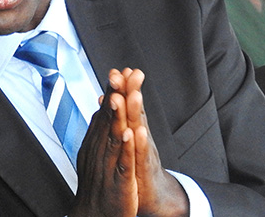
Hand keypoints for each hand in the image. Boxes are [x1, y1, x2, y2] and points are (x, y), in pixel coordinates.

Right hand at [69, 83, 136, 216]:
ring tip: (121, 97)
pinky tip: (131, 134)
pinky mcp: (119, 181)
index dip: (113, 91)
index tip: (118, 70)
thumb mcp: (100, 151)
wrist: (97, 215)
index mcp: (98, 142)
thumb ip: (101, 127)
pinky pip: (123, 163)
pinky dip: (126, 148)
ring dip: (117, 116)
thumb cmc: (101, 182)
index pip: (106, 111)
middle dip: (114, 96)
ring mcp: (109, 165)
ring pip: (114, 137)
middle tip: (117, 74)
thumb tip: (102, 104)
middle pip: (108, 119)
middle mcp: (100, 150)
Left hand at [110, 69, 189, 216]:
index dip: (125, 87)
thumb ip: (122, 115)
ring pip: (139, 128)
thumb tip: (111, 94)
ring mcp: (144, 152)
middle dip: (131, 91)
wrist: (152, 194)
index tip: (120, 69)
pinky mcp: (144, 170)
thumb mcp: (129, 137)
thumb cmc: (138, 163)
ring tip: (133, 94)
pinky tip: (137, 132)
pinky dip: (139, 143)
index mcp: (134, 128)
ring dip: (136, 111)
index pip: (128, 104)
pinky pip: (141, 155)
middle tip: (126, 73)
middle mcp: (141, 136)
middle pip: (135, 110)